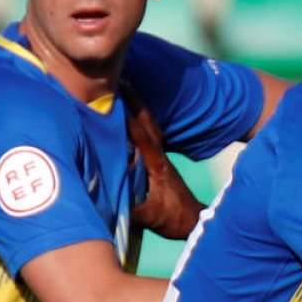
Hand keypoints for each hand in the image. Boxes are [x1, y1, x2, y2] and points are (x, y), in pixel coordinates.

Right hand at [122, 84, 204, 239]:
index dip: (130, 119)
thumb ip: (134, 212)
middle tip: (122, 79)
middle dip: (136, 102)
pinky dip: (138, 123)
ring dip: (137, 109)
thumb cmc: (175, 218)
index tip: (117, 100)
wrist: (195, 222)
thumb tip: (107, 206)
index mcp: (158, 166)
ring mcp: (160, 159)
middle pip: (149, 124)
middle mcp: (160, 157)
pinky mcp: (159, 163)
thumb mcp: (153, 217)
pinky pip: (148, 137)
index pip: (143, 138)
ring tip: (123, 90)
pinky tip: (128, 118)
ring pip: (149, 127)